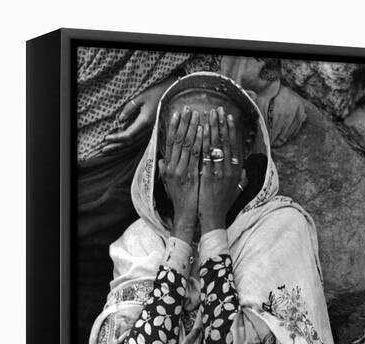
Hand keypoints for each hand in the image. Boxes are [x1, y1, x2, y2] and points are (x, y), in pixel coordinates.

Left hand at [102, 77, 175, 154]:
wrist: (172, 92)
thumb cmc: (157, 91)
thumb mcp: (142, 96)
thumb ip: (130, 108)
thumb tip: (120, 119)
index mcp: (145, 121)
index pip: (128, 135)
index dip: (117, 138)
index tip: (106, 138)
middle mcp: (148, 129)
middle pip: (130, 143)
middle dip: (116, 147)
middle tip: (103, 150)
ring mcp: (150, 131)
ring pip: (134, 144)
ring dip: (121, 149)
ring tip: (109, 151)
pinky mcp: (151, 130)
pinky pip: (138, 141)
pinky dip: (128, 145)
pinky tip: (121, 147)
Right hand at [161, 107, 201, 243]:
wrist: (185, 216)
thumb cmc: (180, 200)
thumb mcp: (169, 184)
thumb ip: (165, 171)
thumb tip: (161, 160)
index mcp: (168, 168)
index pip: (170, 142)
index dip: (174, 127)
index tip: (178, 113)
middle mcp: (172, 167)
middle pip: (177, 140)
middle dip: (183, 123)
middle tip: (188, 108)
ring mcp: (181, 171)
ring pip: (186, 145)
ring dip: (192, 128)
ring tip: (197, 114)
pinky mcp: (191, 176)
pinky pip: (195, 156)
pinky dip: (199, 142)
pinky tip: (203, 131)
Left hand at [198, 107, 242, 233]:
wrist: (213, 218)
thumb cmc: (223, 204)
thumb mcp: (235, 190)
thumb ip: (240, 179)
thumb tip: (244, 170)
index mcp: (237, 171)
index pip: (235, 146)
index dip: (232, 131)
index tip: (229, 118)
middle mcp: (230, 170)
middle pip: (226, 142)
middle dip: (222, 124)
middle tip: (219, 109)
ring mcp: (220, 173)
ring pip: (217, 146)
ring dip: (213, 128)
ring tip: (209, 114)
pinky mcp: (209, 176)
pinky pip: (206, 155)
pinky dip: (204, 142)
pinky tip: (201, 131)